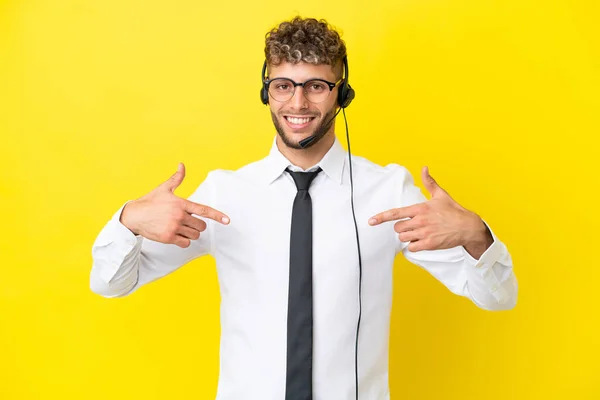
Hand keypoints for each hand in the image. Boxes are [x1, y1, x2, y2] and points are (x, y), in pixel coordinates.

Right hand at [120, 163, 229, 247]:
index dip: (217, 216)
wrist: (134, 216)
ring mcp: (174, 227)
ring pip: (194, 235)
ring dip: (191, 234)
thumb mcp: (164, 188)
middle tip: (188, 222)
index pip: (203, 210)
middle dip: (198, 225)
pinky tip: (176, 235)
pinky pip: (185, 243)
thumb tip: (182, 165)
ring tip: (181, 228)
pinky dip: (184, 241)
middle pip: (201, 226)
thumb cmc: (150, 201)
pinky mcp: (168, 237)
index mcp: (181, 204)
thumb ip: (176, 178)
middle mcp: (179, 216)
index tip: (227, 220)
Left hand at [368, 166, 491, 256]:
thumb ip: (429, 182)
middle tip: (412, 226)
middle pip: (398, 228)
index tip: (371, 221)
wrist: (468, 226)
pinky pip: (412, 248)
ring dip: (407, 237)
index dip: (381, 217)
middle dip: (402, 228)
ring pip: (403, 238)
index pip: (396, 213)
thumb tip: (424, 168)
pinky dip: (414, 246)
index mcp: (420, 209)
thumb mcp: (441, 194)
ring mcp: (424, 233)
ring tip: (418, 233)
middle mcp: (420, 221)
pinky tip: (422, 241)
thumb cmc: (454, 210)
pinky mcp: (429, 244)